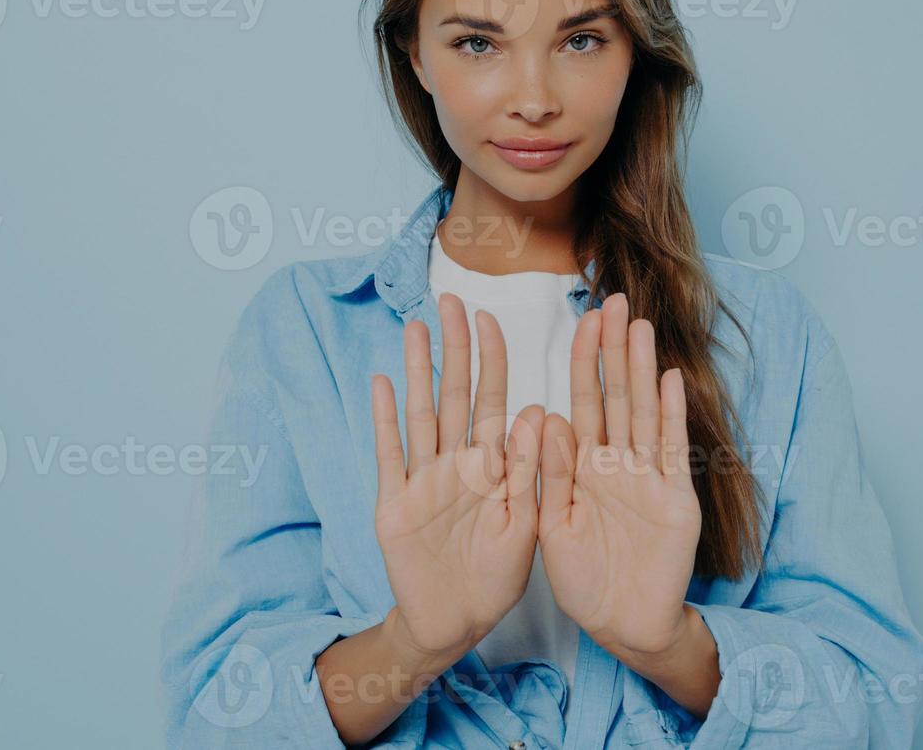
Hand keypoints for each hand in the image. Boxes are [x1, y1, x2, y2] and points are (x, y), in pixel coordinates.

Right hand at [370, 292, 545, 658]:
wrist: (454, 623)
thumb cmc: (495, 575)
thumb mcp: (525, 523)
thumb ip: (530, 470)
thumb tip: (540, 411)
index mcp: (491, 467)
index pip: (492, 400)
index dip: (492, 359)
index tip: (492, 317)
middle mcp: (455, 464)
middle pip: (454, 395)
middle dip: (454, 348)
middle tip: (451, 300)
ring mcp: (422, 481)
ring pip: (420, 415)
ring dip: (418, 371)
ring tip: (416, 328)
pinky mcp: (394, 504)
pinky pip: (390, 455)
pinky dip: (385, 420)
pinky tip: (382, 382)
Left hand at [537, 292, 702, 659]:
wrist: (624, 625)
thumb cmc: (584, 579)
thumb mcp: (551, 525)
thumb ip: (550, 472)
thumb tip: (544, 415)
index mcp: (582, 467)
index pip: (582, 400)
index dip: (582, 360)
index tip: (580, 318)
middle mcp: (617, 463)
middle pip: (616, 395)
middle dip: (614, 349)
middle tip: (614, 300)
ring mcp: (647, 478)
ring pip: (644, 412)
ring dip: (642, 369)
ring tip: (640, 327)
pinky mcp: (673, 499)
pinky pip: (670, 450)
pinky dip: (670, 415)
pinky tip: (670, 379)